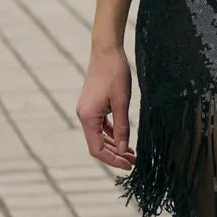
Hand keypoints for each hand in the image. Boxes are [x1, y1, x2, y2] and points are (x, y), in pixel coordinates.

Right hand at [76, 46, 135, 170]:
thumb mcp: (122, 102)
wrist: (106, 50)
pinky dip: (110, 133)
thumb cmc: (115, 73)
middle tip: (134, 161)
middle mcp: (83, 115)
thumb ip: (122, 128)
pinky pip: (99, 125)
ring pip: (98, 136)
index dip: (113, 160)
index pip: (97, 149)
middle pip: (97, 144)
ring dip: (114, 145)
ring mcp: (86, 110)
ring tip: (131, 153)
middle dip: (115, 154)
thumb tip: (124, 150)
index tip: (128, 165)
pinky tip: (122, 138)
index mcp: (88, 117)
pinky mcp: (91, 104)